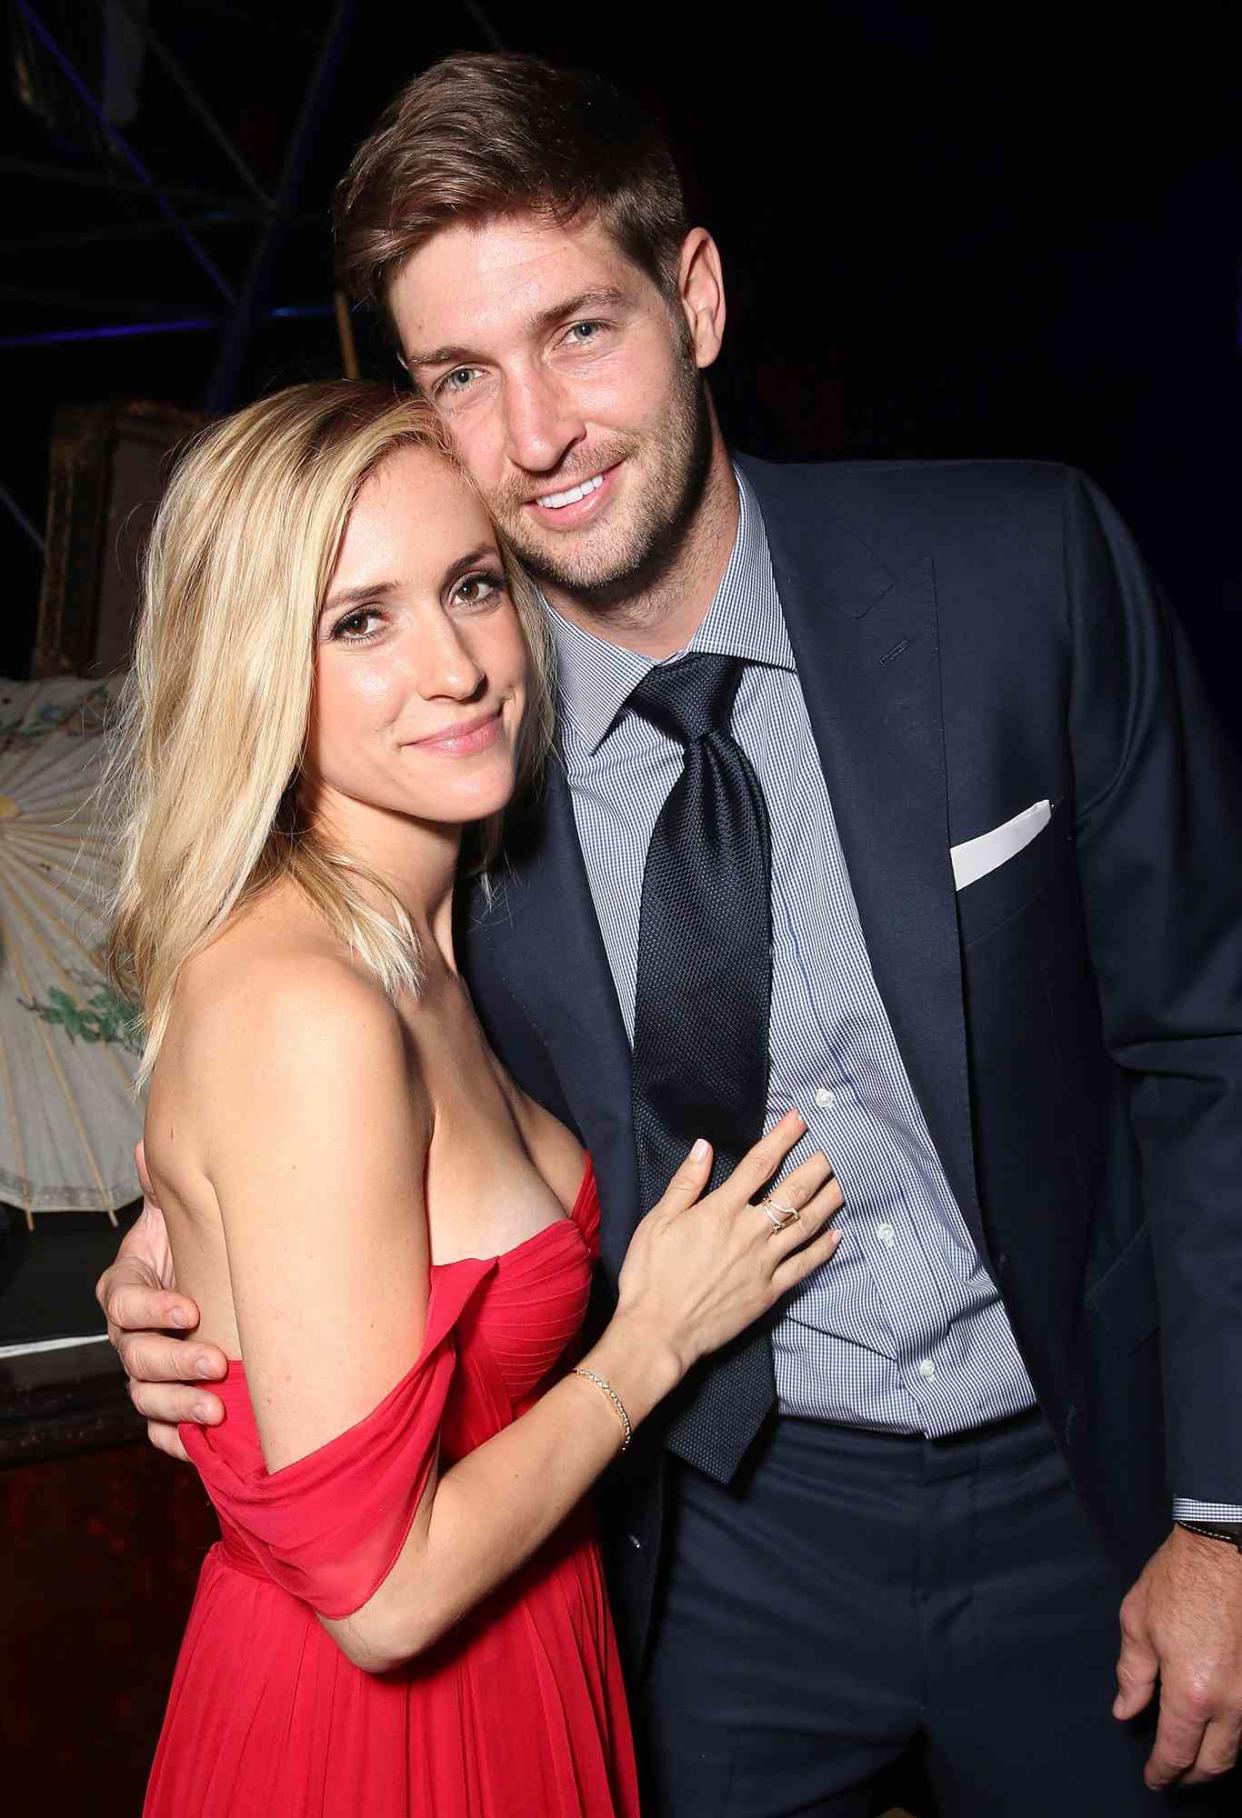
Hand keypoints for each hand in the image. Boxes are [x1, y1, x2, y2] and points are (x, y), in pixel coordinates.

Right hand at [96, 1142, 225, 1460]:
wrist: (216, 1278)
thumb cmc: (197, 1244)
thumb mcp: (182, 1213)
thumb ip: (165, 1187)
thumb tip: (149, 1147)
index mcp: (127, 1288)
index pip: (123, 1303)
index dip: (152, 1308)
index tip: (191, 1308)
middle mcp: (131, 1334)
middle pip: (135, 1357)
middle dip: (175, 1363)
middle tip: (218, 1364)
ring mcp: (146, 1371)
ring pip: (145, 1397)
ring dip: (178, 1406)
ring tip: (218, 1410)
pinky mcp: (165, 1400)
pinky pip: (157, 1429)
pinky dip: (174, 1439)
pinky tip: (201, 1445)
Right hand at [614, 1111, 842, 1384]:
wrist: (658, 1331)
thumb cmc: (650, 1275)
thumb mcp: (657, 1222)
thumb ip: (685, 1183)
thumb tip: (704, 1146)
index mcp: (720, 1211)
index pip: (759, 1165)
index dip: (783, 1138)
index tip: (801, 1118)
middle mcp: (749, 1232)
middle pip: (793, 1192)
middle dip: (819, 1165)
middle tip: (842, 1146)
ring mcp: (763, 1263)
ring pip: (806, 1226)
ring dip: (830, 1201)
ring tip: (849, 1180)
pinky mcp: (769, 1292)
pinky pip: (804, 1266)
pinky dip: (823, 1249)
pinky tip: (837, 1235)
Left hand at [1114, 1524, 1241, 1786]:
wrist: (1226, 1547)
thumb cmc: (1178, 1579)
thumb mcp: (1138, 1623)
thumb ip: (1132, 1674)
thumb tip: (1125, 1711)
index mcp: (1191, 1692)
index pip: (1177, 1751)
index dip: (1163, 1771)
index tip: (1153, 1779)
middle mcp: (1230, 1701)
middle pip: (1216, 1760)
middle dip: (1193, 1774)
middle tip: (1175, 1774)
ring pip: (1238, 1743)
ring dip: (1216, 1755)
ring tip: (1194, 1754)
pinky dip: (1234, 1730)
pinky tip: (1217, 1724)